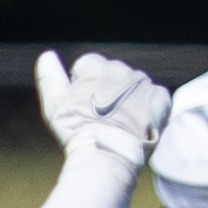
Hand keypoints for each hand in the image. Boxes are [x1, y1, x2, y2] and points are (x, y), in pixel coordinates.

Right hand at [39, 52, 168, 165]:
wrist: (107, 152)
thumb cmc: (77, 130)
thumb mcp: (55, 103)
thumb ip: (50, 76)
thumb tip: (47, 55)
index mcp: (96, 65)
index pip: (89, 64)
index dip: (84, 84)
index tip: (83, 104)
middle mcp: (121, 69)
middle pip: (113, 73)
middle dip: (107, 89)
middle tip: (101, 115)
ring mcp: (142, 83)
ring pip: (134, 84)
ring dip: (128, 96)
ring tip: (121, 121)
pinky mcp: (160, 98)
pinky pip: (157, 95)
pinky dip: (151, 106)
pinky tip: (140, 121)